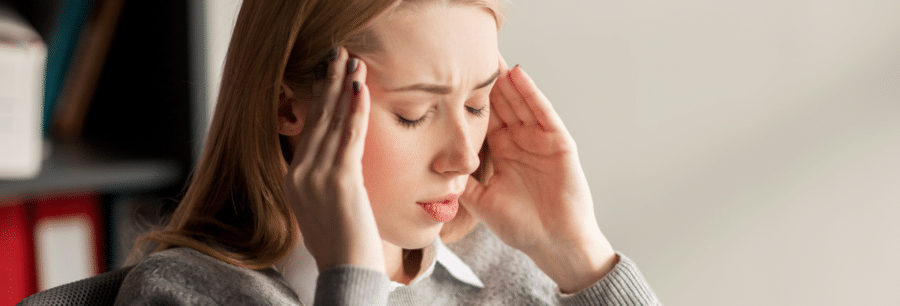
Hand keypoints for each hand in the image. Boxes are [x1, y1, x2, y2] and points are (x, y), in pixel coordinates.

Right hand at [281, 47, 383, 272]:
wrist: (345, 273)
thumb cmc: (342, 245)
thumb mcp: (324, 208)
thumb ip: (326, 181)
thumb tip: (340, 162)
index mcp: (293, 179)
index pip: (309, 130)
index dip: (321, 99)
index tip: (330, 75)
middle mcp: (299, 174)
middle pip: (316, 119)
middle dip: (329, 84)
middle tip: (339, 55)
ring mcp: (316, 177)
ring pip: (331, 123)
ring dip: (343, 89)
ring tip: (353, 63)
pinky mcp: (338, 181)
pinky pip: (349, 138)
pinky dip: (355, 112)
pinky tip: (361, 91)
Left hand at [461, 57, 617, 292]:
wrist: (554, 244)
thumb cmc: (522, 227)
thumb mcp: (482, 201)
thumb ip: (461, 183)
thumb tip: (431, 169)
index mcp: (502, 152)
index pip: (483, 117)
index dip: (468, 97)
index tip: (450, 76)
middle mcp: (520, 141)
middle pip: (501, 102)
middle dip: (486, 79)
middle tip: (468, 53)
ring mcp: (540, 139)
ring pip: (520, 101)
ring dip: (505, 79)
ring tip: (489, 54)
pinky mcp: (559, 142)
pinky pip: (543, 112)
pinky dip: (531, 93)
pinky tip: (518, 75)